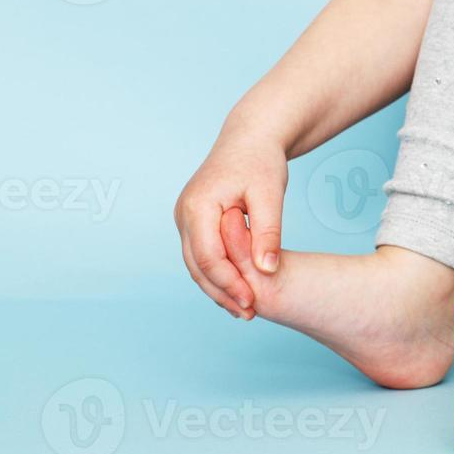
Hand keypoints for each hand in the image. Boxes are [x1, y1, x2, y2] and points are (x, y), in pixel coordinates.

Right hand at [174, 135, 288, 318]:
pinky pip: (201, 255)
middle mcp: (184, 212)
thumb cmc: (262, 161)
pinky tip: (238, 290)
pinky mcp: (194, 221)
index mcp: (198, 205)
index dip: (229, 283)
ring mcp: (185, 218)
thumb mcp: (270, 195)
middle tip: (249, 314)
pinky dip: (217, 274)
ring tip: (244, 310)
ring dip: (217, 288)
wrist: (250, 139)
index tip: (253, 301)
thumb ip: (268, 232)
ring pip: (195, 264)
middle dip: (221, 292)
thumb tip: (267, 269)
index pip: (207, 256)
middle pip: (196, 265)